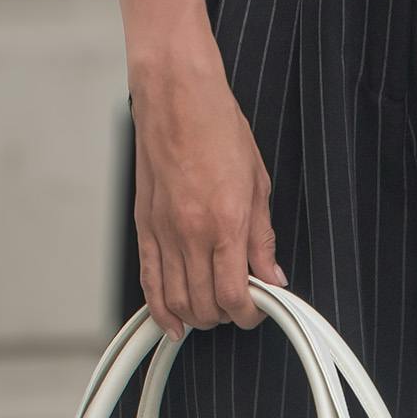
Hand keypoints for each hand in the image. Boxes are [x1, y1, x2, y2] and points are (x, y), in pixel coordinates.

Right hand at [129, 42, 284, 336]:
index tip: (257, 309)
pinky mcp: (144, 226)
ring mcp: (164, 232)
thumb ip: (263, 239)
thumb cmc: (217, 127)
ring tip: (212, 311)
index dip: (248, 314)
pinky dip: (160, 310)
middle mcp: (191, 233)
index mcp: (225, 223)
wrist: (177, 95)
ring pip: (176, 300)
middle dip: (224, 316)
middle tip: (238, 306)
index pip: (233, 295)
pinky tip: (172, 322)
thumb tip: (272, 276)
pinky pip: (149, 281)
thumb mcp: (257, 184)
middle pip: (204, 305)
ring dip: (196, 316)